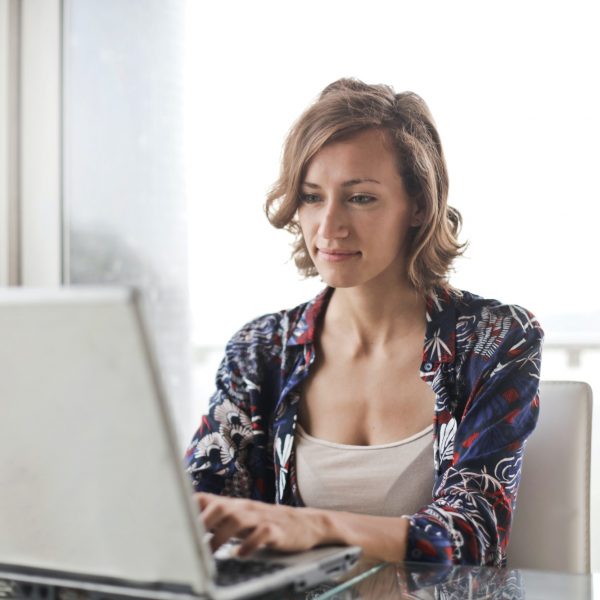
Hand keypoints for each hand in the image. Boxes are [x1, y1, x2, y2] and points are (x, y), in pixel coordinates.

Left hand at [196, 493, 327, 556]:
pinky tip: (240, 554)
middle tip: (191, 541)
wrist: (304, 524)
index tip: (172, 521)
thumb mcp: (241, 518)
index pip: (206, 499)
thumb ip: (217, 519)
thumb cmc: (265, 523)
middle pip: (220, 506)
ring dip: (221, 536)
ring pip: (238, 519)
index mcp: (233, 505)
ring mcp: (261, 518)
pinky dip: (249, 545)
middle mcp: (245, 508)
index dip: (188, 508)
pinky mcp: (277, 531)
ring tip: (212, 552)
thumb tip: (187, 525)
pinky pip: (262, 534)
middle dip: (203, 522)